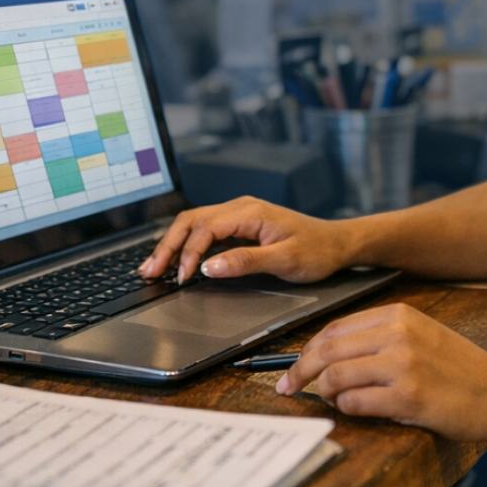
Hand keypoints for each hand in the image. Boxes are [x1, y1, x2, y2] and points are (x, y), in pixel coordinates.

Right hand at [139, 196, 351, 283]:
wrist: (337, 243)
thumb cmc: (316, 250)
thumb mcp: (284, 260)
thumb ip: (245, 262)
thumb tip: (208, 266)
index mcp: (250, 212)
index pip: (206, 228)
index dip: (188, 253)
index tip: (181, 278)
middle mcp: (241, 208)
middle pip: (191, 221)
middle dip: (167, 246)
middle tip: (149, 272)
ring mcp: (239, 215)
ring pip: (194, 224)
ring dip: (172, 244)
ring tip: (152, 267)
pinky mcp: (240, 225)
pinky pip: (206, 231)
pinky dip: (186, 245)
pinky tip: (176, 260)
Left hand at [276, 302, 486, 441]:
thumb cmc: (457, 369)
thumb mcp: (420, 335)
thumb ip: (378, 338)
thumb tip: (325, 355)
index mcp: (399, 315)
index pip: (334, 329)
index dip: (306, 350)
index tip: (293, 367)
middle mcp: (399, 334)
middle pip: (328, 351)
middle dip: (299, 371)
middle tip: (287, 387)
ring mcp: (404, 365)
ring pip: (336, 377)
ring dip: (323, 393)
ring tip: (328, 400)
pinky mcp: (409, 397)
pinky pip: (355, 403)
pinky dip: (345, 409)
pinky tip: (352, 409)